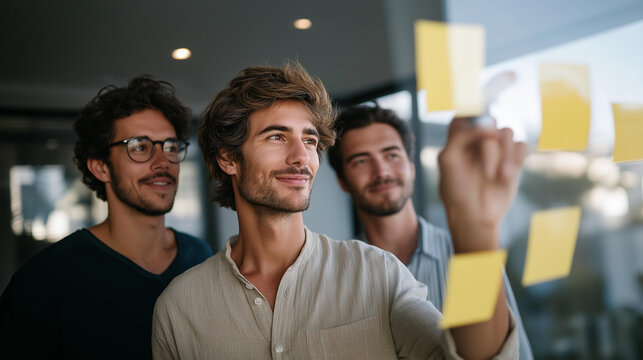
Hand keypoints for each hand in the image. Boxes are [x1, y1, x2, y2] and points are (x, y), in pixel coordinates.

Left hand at [437, 118, 526, 251]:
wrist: (474, 216)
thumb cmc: (456, 190)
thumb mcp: (448, 160)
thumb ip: (460, 136)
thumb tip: (487, 125)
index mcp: (459, 138)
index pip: (466, 113)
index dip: (471, 115)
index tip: (475, 128)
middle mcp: (479, 140)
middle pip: (489, 121)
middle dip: (487, 142)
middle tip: (485, 168)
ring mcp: (498, 149)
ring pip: (507, 132)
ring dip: (503, 153)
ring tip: (499, 176)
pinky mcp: (514, 160)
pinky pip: (522, 145)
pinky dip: (516, 158)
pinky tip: (506, 175)